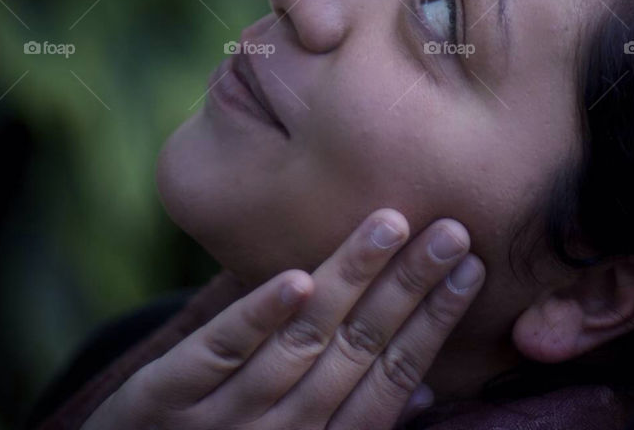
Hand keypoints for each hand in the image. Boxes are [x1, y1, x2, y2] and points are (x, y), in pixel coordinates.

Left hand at [81, 208, 483, 428]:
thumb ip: (355, 419)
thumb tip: (426, 389)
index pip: (390, 380)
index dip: (433, 325)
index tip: (470, 268)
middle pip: (356, 351)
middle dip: (409, 288)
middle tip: (451, 229)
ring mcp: (220, 419)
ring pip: (299, 342)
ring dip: (349, 280)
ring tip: (391, 223)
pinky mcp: (163, 399)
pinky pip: (216, 354)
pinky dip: (257, 316)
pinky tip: (295, 277)